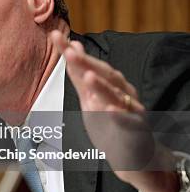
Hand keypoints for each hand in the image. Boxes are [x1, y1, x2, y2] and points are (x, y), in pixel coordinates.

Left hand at [50, 31, 178, 191]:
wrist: (133, 155)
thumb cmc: (110, 124)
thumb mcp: (89, 98)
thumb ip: (80, 75)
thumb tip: (72, 47)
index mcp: (109, 85)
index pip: (88, 64)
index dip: (72, 51)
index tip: (56, 36)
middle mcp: (122, 93)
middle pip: (104, 76)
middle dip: (87, 64)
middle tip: (70, 52)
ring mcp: (130, 112)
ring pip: (116, 97)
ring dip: (102, 86)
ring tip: (88, 76)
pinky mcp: (136, 132)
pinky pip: (127, 124)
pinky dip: (119, 116)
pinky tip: (109, 110)